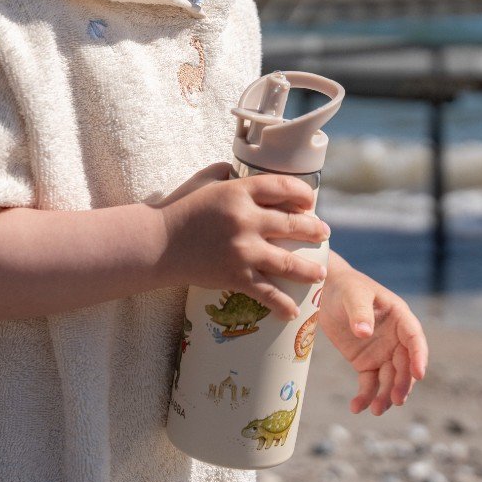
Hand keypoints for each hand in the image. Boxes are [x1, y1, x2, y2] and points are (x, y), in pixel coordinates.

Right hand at [156, 163, 330, 320]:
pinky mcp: (235, 276)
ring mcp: (243, 249)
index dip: (302, 193)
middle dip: (314, 230)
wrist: (157, 244)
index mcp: (239, 191)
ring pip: (288, 262)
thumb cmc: (178, 210)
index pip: (282, 187)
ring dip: (309, 269)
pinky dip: (282, 303)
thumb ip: (223, 173)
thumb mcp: (202, 182)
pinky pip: (267, 292)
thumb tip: (236, 170)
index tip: (310, 201)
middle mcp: (246, 219)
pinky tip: (292, 311)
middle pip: (293, 224)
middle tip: (324, 234)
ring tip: (320, 273)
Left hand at [318, 252, 427, 415]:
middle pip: (404, 365)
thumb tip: (365, 333)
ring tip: (376, 410)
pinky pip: (370, 384)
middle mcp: (396, 338)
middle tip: (395, 399)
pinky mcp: (366, 363)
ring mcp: (382, 353)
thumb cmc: (345, 287)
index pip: (414, 338)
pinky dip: (366, 396)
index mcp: (400, 318)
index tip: (419, 374)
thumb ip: (359, 312)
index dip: (419, 356)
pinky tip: (357, 407)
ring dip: (385, 396)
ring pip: (389, 379)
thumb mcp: (353, 295)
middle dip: (402, 383)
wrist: (326, 292)